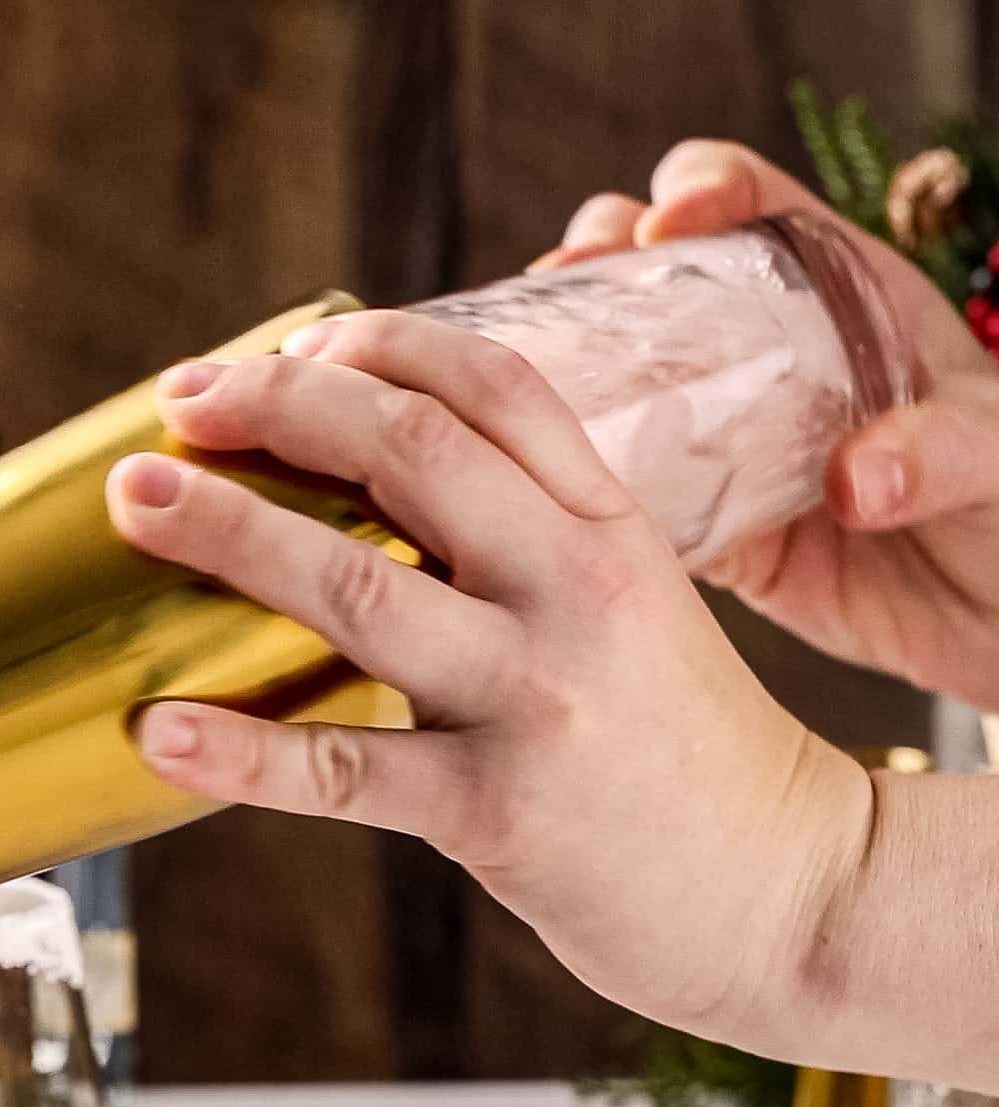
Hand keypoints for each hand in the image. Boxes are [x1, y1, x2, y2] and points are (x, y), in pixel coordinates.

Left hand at [106, 315, 867, 1057]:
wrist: (784, 890)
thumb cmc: (689, 754)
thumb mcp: (640, 612)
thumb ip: (540, 547)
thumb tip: (385, 504)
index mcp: (613, 530)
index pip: (493, 386)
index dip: (373, 345)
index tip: (279, 352)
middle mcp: (577, 592)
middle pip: (410, 451)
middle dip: (278, 405)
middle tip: (179, 405)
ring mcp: (537, 699)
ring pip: (360, 587)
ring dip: (231, 532)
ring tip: (136, 502)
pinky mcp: (498, 808)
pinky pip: (346, 770)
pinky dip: (244, 751)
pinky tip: (162, 729)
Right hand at [553, 143, 998, 708]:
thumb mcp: (996, 455)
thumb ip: (937, 448)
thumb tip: (857, 478)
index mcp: (842, 303)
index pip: (759, 210)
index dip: (702, 194)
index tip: (667, 221)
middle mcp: (773, 367)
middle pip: (661, 286)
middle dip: (597, 270)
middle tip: (562, 283)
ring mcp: (736, 452)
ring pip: (631, 395)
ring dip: (573, 382)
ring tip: (525, 383)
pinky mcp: (722, 542)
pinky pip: (643, 514)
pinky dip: (594, 503)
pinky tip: (552, 497)